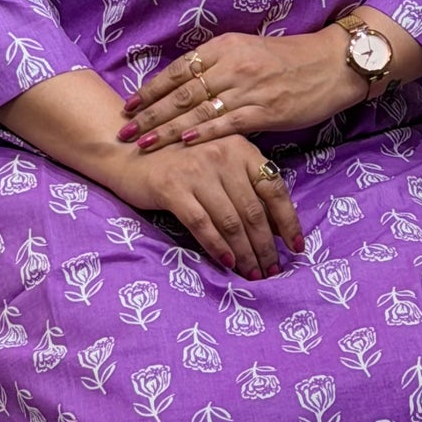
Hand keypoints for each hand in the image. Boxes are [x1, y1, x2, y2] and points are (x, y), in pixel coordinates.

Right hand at [97, 135, 304, 277]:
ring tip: (253, 273)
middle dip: (266, 246)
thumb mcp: (218, 161)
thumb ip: (244, 183)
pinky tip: (227, 263)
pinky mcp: (172, 188)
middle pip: (254, 210)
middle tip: (272, 270)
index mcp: (240, 148)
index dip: (288, 221)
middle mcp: (222, 156)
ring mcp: (197, 171)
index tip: (295, 247)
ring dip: (245, 253)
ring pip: (231, 221)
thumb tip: (275, 225)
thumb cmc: (178, 161)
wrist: (126, 151)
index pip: (275, 188)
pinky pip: (202, 224)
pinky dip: (217, 246)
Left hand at [118, 28, 363, 153]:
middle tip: (124, 130)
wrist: (332, 64)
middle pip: (182, 92)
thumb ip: (218, 66)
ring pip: (199, 110)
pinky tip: (186, 143)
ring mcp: (250, 88)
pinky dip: (205, 133)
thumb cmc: (289, 59)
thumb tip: (184, 86)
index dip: (151, 89)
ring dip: (168, 129)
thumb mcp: (249, 50)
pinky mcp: (268, 110)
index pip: (178, 69)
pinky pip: (229, 122)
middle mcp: (233, 65)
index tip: (129, 105)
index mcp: (225, 47)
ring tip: (144, 143)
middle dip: (150, 113)